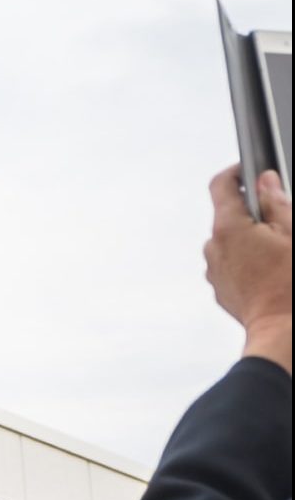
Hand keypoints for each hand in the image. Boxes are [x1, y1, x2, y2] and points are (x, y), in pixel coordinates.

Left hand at [208, 166, 293, 370]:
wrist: (282, 329)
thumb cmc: (290, 284)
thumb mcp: (292, 233)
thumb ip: (275, 203)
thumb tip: (264, 181)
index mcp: (228, 227)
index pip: (220, 185)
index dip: (236, 173)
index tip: (250, 171)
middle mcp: (213, 246)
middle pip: (228, 215)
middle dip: (253, 213)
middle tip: (281, 222)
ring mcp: (214, 268)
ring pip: (231, 240)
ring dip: (251, 238)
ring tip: (279, 252)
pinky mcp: (220, 287)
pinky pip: (232, 263)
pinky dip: (248, 259)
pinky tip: (271, 270)